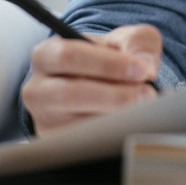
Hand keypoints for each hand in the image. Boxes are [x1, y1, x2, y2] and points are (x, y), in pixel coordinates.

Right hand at [20, 23, 161, 133]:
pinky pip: (85, 143)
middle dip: (116, 95)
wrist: (98, 86)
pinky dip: (114, 135)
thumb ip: (137, 41)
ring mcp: (44, 119)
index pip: (70, 57)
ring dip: (118, 117)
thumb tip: (145, 64)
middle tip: (148, 94)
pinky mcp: (56, 143)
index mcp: (46, 54)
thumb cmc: (107, 59)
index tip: (141, 70)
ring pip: (80, 124)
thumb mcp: (123, 40)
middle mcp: (38, 89)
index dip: (108, 64)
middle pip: (72, 94)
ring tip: (146, 109)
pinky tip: (133, 124)